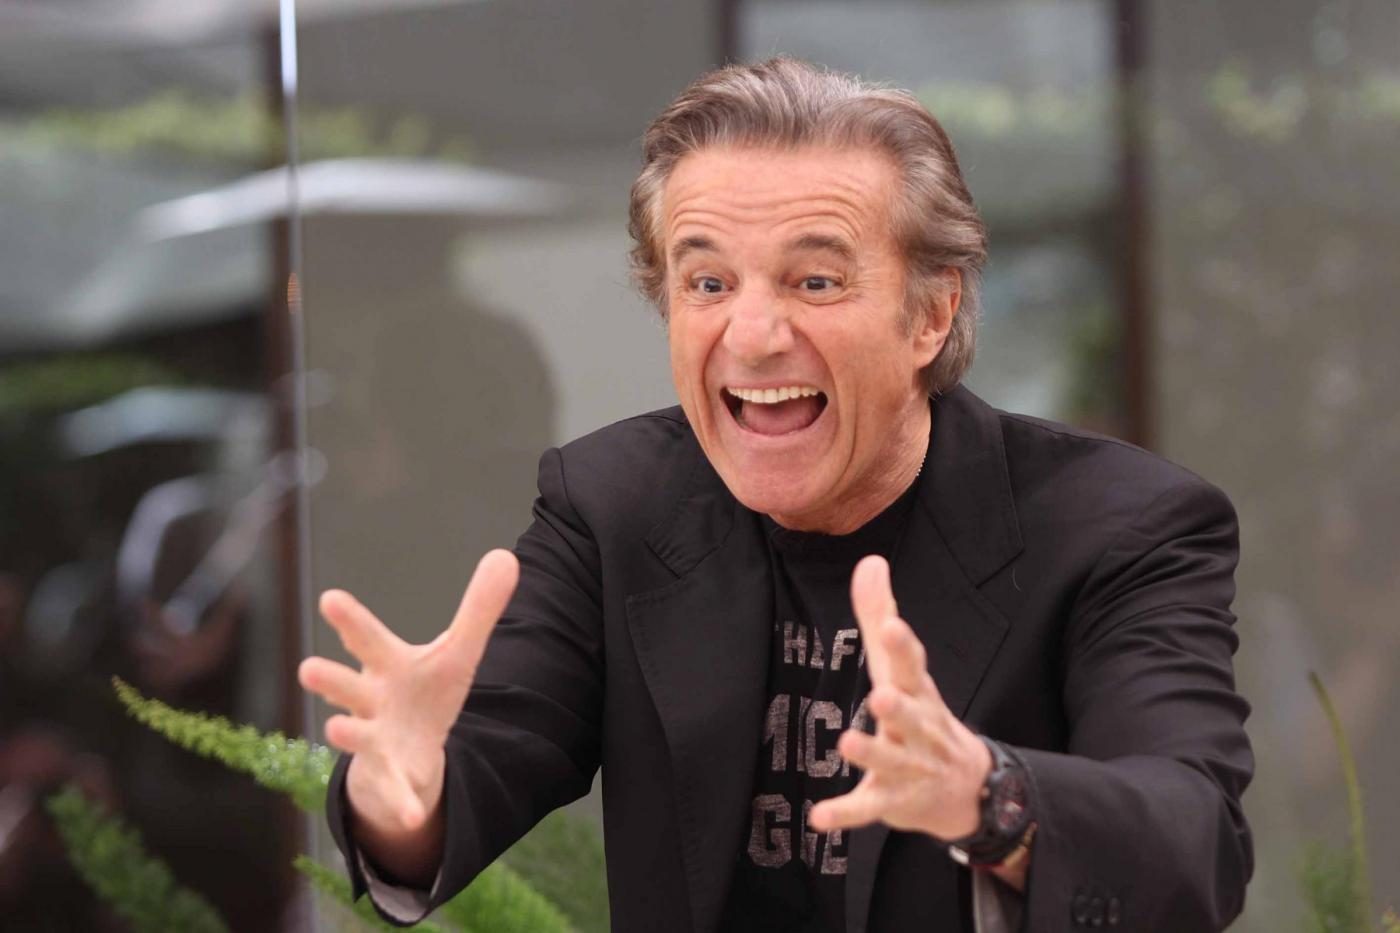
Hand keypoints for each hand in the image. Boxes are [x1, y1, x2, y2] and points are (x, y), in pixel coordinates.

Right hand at [298, 549, 518, 842]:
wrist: (406, 751)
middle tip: (308, 669)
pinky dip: (403, 804)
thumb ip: (479, 609)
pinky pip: (395, 794)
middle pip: (347, 687)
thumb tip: (507, 555)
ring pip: (356, 737)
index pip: (368, 639)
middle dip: (329, 678)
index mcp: (388, 667)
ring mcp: (375, 742)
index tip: (330, 599)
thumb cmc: (424, 693)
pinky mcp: (391, 780)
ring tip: (336, 730)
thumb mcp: (456, 652)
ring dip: (347, 734)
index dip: (350, 620)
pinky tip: (414, 817)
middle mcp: (371, 702)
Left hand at [808, 555, 991, 841]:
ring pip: (892, 760)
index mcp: (919, 691)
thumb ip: (880, 617)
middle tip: (881, 695)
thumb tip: (869, 561)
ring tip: (847, 742)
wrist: (967, 788)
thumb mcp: (902, 667)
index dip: (904, 647)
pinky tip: (819, 817)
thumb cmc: (922, 713)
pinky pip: (869, 807)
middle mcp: (919, 728)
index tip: (894, 624)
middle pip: (912, 714)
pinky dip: (846, 814)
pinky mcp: (893, 801)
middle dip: (899, 706)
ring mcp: (909, 767)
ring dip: (872, 752)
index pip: (913, 665)